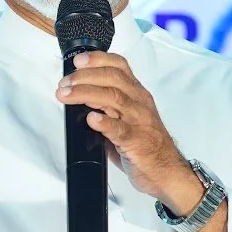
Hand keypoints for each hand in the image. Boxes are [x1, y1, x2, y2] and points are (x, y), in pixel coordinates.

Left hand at [56, 52, 203, 212]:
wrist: (167, 172)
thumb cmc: (144, 144)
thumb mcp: (126, 117)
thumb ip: (105, 105)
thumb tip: (74, 98)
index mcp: (136, 94)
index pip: (120, 66)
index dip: (98, 59)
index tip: (78, 61)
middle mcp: (139, 103)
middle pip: (113, 78)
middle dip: (85, 77)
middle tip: (64, 83)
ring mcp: (139, 121)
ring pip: (114, 98)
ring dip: (86, 94)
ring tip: (66, 95)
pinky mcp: (137, 142)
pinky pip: (120, 129)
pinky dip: (105, 122)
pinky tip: (91, 119)